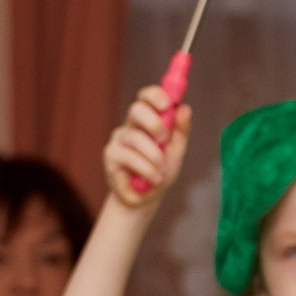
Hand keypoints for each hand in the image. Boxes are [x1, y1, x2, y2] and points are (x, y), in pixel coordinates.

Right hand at [105, 84, 191, 208]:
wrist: (145, 200)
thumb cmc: (160, 172)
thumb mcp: (176, 152)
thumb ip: (180, 131)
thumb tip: (185, 108)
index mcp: (147, 120)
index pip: (146, 97)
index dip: (155, 95)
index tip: (167, 105)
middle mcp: (130, 126)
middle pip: (136, 109)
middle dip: (154, 123)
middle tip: (164, 140)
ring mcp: (118, 140)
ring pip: (136, 138)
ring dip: (153, 156)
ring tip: (161, 173)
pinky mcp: (110, 156)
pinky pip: (129, 157)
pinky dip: (145, 169)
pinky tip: (152, 179)